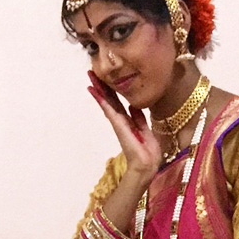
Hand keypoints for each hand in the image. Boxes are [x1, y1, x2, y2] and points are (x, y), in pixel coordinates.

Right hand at [87, 71, 161, 187]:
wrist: (147, 165)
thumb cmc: (148, 152)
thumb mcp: (145, 130)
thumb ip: (139, 118)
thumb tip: (134, 105)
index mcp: (129, 122)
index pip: (118, 103)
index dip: (111, 91)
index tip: (104, 79)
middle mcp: (121, 121)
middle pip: (110, 100)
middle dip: (101, 87)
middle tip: (91, 73)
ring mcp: (118, 124)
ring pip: (107, 103)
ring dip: (99, 90)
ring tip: (90, 78)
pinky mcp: (119, 127)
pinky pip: (110, 111)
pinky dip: (103, 101)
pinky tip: (96, 92)